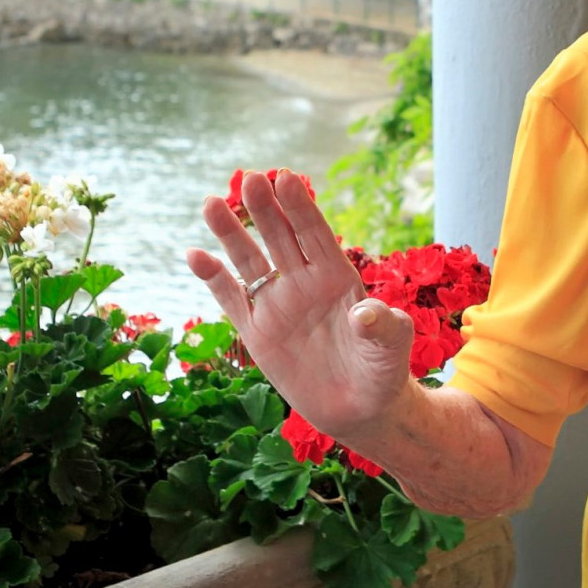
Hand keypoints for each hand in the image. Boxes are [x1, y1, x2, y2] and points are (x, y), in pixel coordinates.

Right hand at [185, 169, 413, 439]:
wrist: (362, 408)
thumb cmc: (383, 369)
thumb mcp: (393, 347)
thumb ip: (383, 326)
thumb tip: (365, 313)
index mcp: (337, 276)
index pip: (315, 234)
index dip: (301, 207)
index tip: (287, 178)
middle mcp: (304, 281)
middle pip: (280, 237)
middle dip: (265, 209)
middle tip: (251, 178)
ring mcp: (278, 304)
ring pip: (250, 260)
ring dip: (231, 233)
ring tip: (212, 203)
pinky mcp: (257, 331)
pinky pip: (231, 299)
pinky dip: (213, 278)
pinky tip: (195, 255)